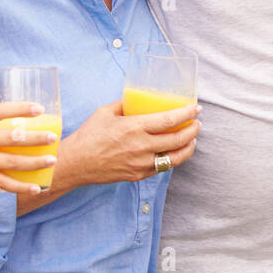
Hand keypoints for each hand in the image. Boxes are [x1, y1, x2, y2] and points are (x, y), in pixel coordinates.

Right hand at [0, 101, 58, 195]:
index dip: (21, 108)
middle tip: (54, 137)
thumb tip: (13, 121)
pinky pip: (3, 183)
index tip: (40, 108)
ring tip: (52, 160)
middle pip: (13, 138)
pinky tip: (35, 187)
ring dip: (35, 162)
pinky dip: (21, 186)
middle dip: (36, 138)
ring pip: (12, 162)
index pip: (1, 110)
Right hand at [57, 100, 199, 186]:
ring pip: (175, 158)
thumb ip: (124, 104)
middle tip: (197, 123)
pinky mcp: (137, 175)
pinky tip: (174, 152)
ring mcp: (140, 163)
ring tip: (191, 139)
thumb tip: (137, 97)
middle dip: (193, 130)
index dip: (187, 114)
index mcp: (134, 127)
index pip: (170, 120)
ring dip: (188, 148)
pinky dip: (172, 159)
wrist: (75, 163)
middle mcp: (141, 146)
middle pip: (178, 140)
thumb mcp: (105, 112)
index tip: (196, 108)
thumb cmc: (88, 135)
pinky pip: (161, 168)